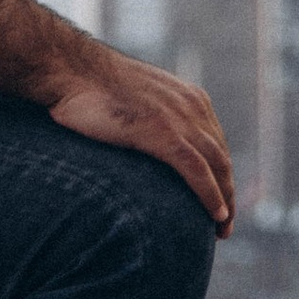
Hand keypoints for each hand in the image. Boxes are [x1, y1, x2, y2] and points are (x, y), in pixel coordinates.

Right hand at [48, 45, 236, 230]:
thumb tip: (142, 142)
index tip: (220, 199)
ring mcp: (179, 118)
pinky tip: (215, 217)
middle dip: (227, 192)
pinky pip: (198, 170)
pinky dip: (211, 195)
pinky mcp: (164, 132)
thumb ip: (149, 116)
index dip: (221, 174)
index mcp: (188, 97)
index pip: (216, 142)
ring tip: (222, 230)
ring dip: (224, 201)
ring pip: (217, 166)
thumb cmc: (90, 85)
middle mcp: (192, 105)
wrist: (71, 69)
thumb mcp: (133, 98)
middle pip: (222, 157)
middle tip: (224, 223)